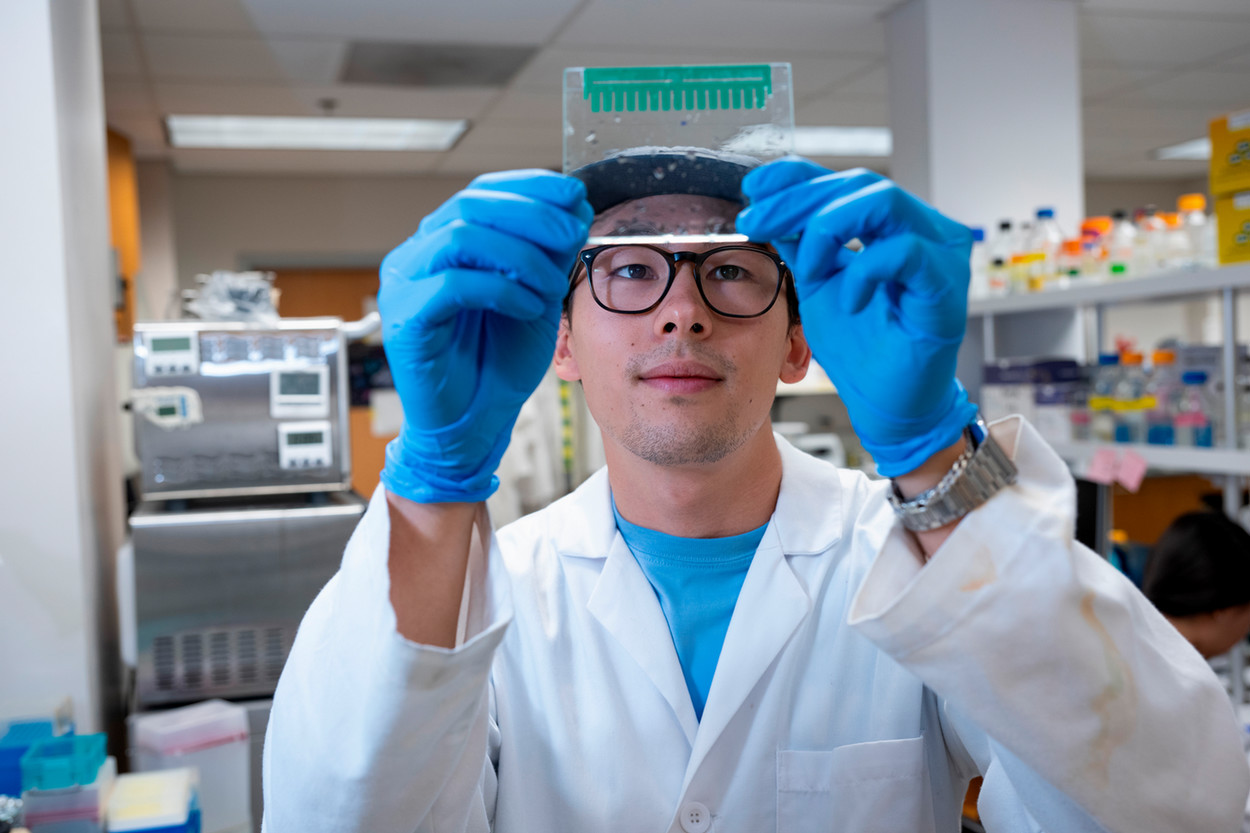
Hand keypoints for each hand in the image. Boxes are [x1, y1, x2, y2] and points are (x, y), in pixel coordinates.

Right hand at [378, 170, 592, 502]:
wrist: (473, 425)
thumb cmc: (496, 364)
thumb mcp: (537, 296)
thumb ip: (549, 254)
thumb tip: (575, 204)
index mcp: (444, 243)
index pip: (482, 192)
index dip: (530, 187)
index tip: (575, 196)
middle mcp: (417, 255)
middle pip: (470, 205)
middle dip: (531, 214)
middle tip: (572, 234)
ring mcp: (404, 285)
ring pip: (460, 237)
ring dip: (520, 255)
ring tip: (551, 284)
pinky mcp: (405, 319)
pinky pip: (452, 284)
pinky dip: (501, 290)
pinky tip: (528, 308)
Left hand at [736, 158, 976, 476]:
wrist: (884, 401)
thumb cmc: (860, 346)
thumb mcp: (815, 283)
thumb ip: (799, 242)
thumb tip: (765, 203)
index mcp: (890, 224)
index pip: (842, 180)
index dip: (796, 175)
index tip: (753, 185)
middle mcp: (921, 228)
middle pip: (857, 184)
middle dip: (797, 201)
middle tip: (756, 222)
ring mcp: (940, 252)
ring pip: (882, 201)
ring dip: (828, 228)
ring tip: (808, 267)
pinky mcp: (948, 284)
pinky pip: (905, 252)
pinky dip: (865, 271)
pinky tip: (848, 300)